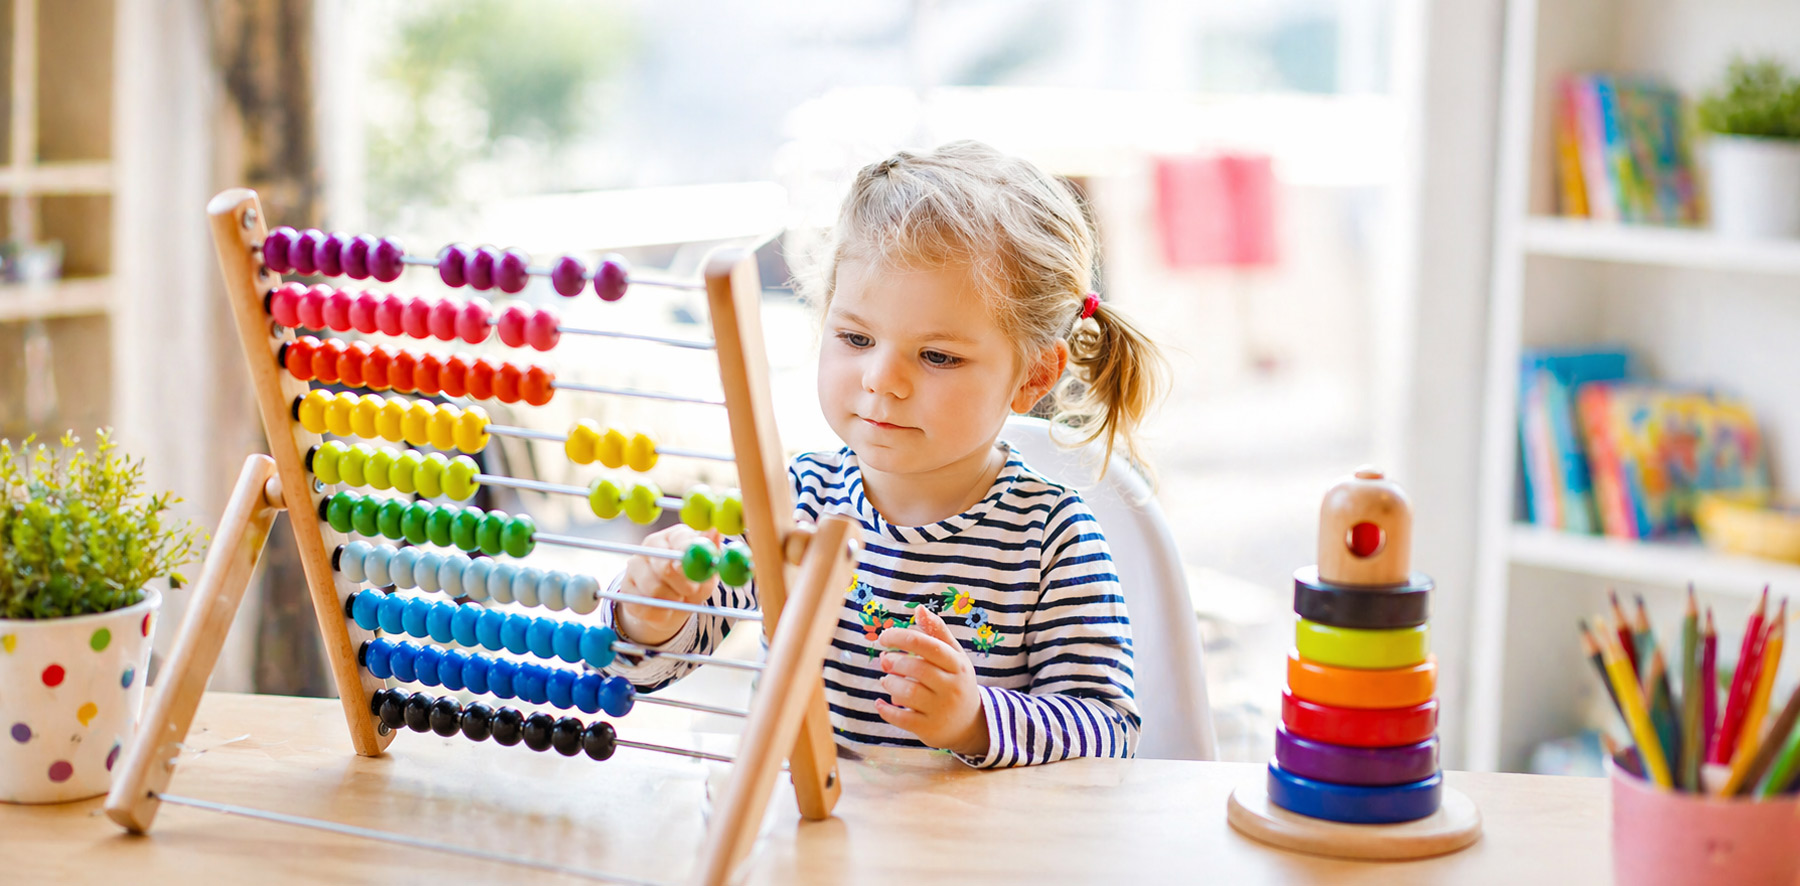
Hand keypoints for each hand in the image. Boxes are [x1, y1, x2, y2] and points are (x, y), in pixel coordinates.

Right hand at [613, 526, 722, 646]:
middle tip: (692, 591)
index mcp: (675, 536)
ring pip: (655, 589)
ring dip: (673, 600)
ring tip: (679, 599)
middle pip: (666, 566)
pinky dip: (660, 613)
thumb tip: (714, 531)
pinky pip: (644, 606)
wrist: (671, 607)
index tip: (699, 572)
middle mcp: (651, 545)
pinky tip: (666, 609)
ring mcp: (635, 565)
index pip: (681, 540)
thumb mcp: (707, 572)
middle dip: (684, 585)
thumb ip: (711, 555)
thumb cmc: (693, 583)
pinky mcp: (625, 588)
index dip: (692, 559)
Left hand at [875, 605, 989, 757]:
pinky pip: (902, 718)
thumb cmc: (956, 682)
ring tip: (887, 680)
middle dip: (894, 662)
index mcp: (957, 664)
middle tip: (885, 660)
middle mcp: (952, 687)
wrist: (969, 724)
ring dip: (890, 684)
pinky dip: (886, 710)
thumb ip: (937, 632)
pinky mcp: (929, 729)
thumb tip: (919, 609)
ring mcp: (941, 710)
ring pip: (908, 693)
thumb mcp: (954, 656)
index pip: (928, 645)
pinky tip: (880, 703)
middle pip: (917, 668)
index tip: (884, 637)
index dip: (901, 637)